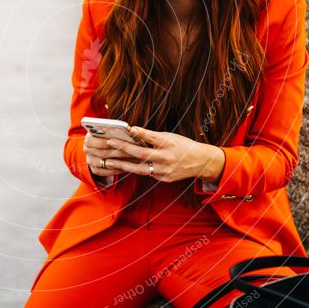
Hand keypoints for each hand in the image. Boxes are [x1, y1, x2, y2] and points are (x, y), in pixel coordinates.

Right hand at [85, 132, 144, 177]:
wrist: (101, 147)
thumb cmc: (110, 136)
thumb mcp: (110, 131)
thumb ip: (116, 131)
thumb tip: (131, 131)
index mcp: (89, 138)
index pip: (97, 140)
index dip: (109, 141)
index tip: (123, 140)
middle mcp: (86, 149)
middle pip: (104, 152)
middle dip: (120, 152)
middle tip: (135, 151)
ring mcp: (90, 161)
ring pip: (107, 163)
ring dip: (121, 161)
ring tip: (134, 159)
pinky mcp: (95, 170)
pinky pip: (107, 172)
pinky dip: (118, 170)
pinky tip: (128, 167)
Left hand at [102, 126, 224, 182]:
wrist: (200, 162)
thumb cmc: (182, 145)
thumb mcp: (170, 137)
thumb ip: (152, 137)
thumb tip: (133, 133)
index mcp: (169, 144)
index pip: (152, 137)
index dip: (140, 133)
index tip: (128, 128)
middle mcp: (166, 158)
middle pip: (142, 154)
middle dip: (124, 149)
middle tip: (109, 143)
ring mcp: (164, 170)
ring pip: (140, 168)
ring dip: (122, 165)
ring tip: (108, 161)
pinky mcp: (163, 178)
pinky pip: (146, 173)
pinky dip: (133, 169)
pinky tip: (121, 167)